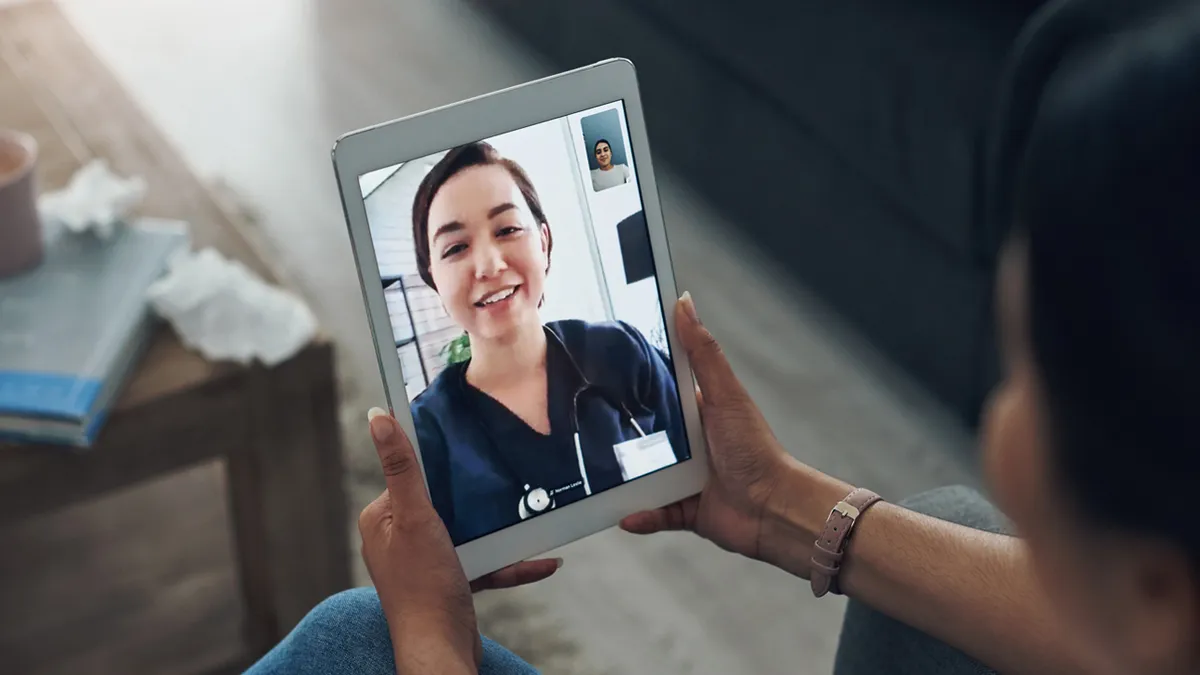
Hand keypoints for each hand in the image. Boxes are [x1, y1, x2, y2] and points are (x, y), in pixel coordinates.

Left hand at [358, 410, 559, 672]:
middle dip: (477, 495)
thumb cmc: (423, 587)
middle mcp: (399, 538)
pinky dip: (511, 561)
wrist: (441, 647)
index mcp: (382, 518)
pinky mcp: (451, 580)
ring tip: (532, 515)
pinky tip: (543, 560)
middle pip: (444, 500)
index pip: (410, 474)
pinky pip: (484, 561)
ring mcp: (426, 561)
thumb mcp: (415, 517)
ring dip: (500, 528)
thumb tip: (379, 417)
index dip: (440, 462)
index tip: (472, 446)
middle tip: (509, 479)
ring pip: (469, 531)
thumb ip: (402, 468)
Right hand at [620, 294, 849, 577]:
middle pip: (645, 436)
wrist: (773, 509)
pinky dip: (640, 515)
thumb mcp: (724, 394)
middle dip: (620, 437)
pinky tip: (624, 515)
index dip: (633, 382)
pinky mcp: (686, 510)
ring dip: (624, 481)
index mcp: (698, 412)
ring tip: (599, 479)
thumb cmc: (756, 450)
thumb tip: (685, 301)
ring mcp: (686, 478)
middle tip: (586, 430)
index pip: (660, 391)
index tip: (601, 371)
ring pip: (644, 477)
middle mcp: (690, 445)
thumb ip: (702, 352)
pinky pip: (654, 512)